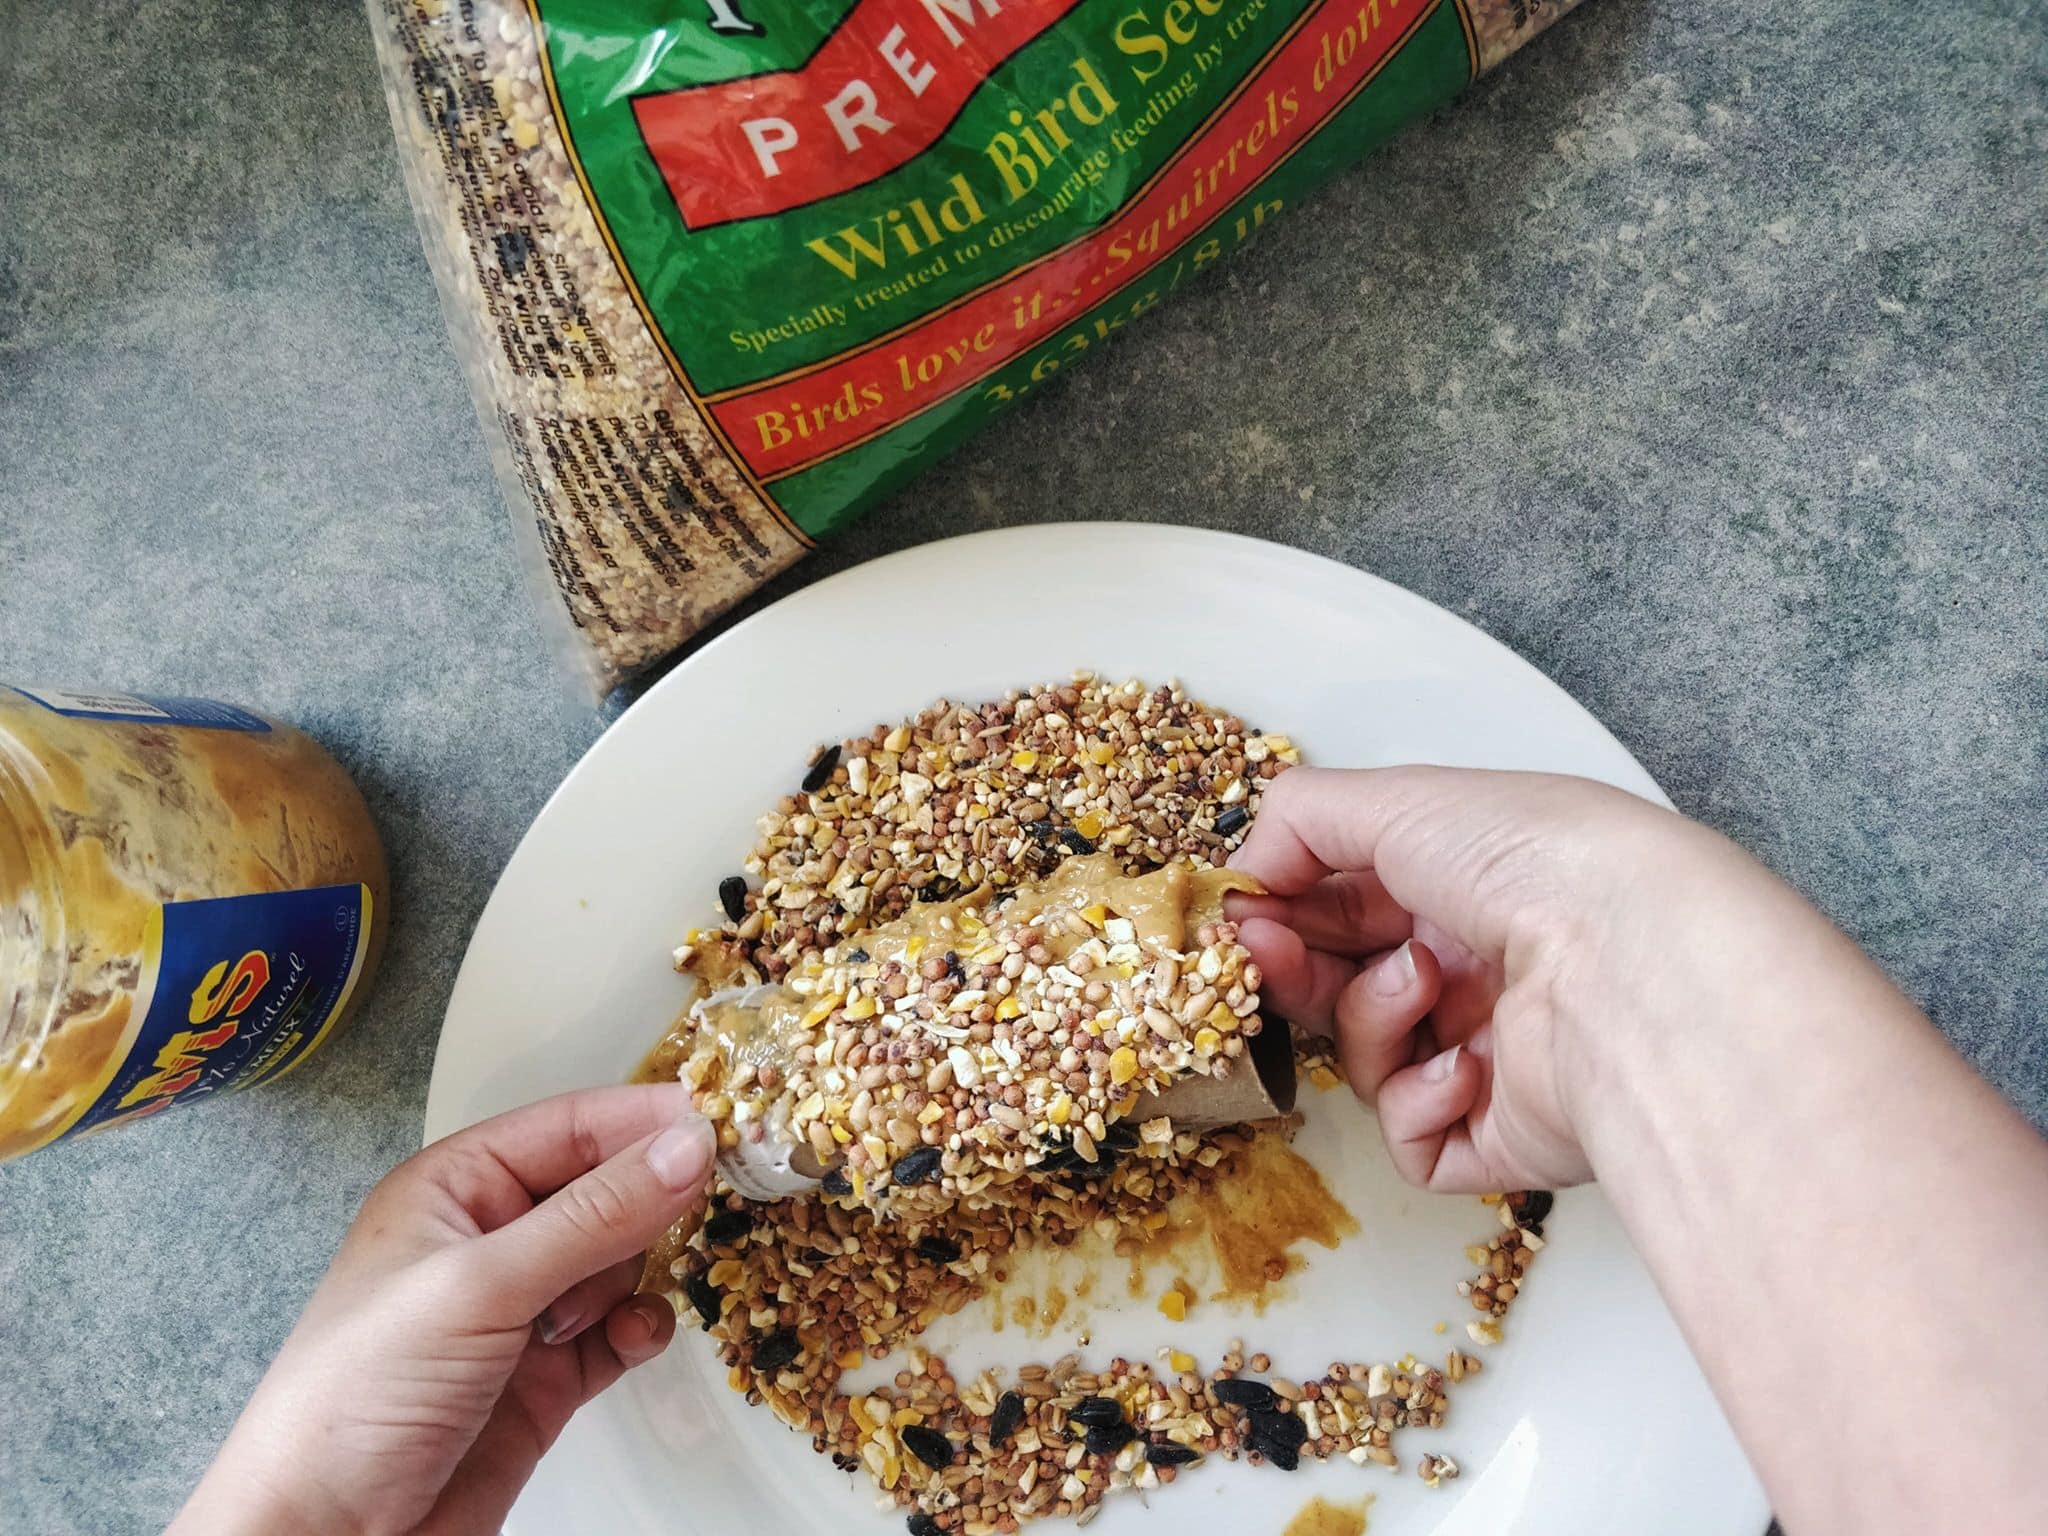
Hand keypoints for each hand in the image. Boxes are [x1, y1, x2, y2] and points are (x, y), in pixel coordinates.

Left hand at [170, 1084, 712, 1535]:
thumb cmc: (354, 1398)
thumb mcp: (480, 1285)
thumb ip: (593, 1216)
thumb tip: (686, 1148)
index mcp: (456, 1188)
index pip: (571, 1127)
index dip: (645, 1120)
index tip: (724, 1119)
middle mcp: (492, 1239)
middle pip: (606, 1188)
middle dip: (656, 1195)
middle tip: (718, 1195)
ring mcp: (523, 1310)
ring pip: (623, 1259)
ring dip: (640, 1272)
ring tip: (621, 1297)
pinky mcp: (547, 1377)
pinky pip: (621, 1330)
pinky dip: (639, 1329)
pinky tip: (632, 1338)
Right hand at [1227, 765, 1766, 1191]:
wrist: (1634, 963)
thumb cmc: (1537, 863)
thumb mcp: (1397, 800)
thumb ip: (1299, 820)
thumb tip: (1245, 875)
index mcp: (1462, 884)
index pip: (1341, 905)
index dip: (1281, 913)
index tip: (1243, 920)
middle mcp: (1478, 967)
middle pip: (1340, 985)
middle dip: (1297, 969)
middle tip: (1270, 958)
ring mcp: (1489, 1055)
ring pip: (1366, 1059)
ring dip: (1373, 1017)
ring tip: (1426, 984)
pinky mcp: (1500, 1138)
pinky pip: (1413, 1140)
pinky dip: (1420, 1100)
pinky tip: (1467, 1063)